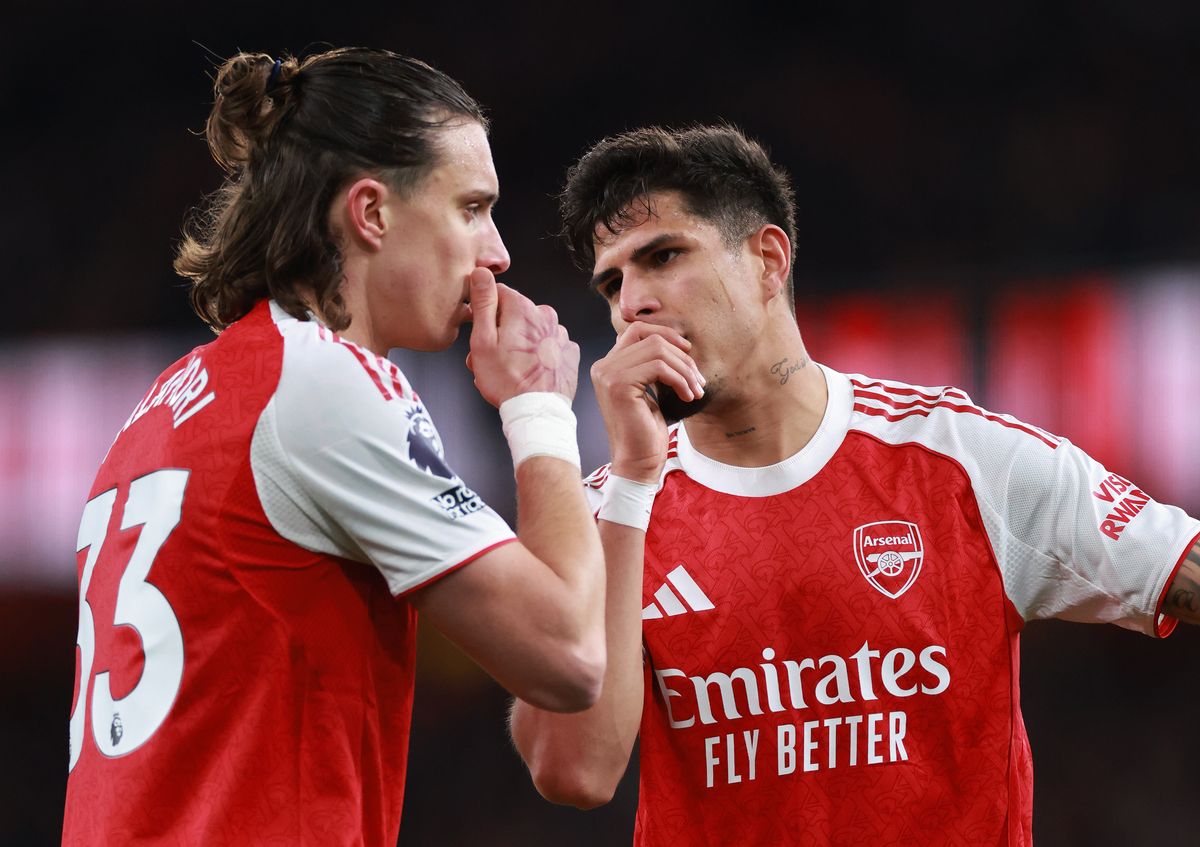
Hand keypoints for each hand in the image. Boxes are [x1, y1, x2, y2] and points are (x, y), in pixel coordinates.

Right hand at [467, 268, 579, 406]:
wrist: (536, 412)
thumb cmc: (506, 380)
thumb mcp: (483, 340)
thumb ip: (483, 303)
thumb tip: (481, 272)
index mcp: (523, 308)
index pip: (498, 294)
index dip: (485, 313)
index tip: (483, 332)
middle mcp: (546, 315)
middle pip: (515, 314)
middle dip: (501, 332)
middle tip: (492, 358)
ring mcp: (561, 334)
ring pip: (531, 331)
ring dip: (519, 345)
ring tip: (510, 369)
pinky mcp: (569, 352)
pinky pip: (549, 345)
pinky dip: (539, 355)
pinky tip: (530, 371)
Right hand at [590, 322, 704, 482]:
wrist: (638, 462)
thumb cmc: (647, 430)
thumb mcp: (651, 390)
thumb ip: (653, 365)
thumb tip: (677, 342)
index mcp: (608, 365)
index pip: (637, 330)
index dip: (666, 334)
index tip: (688, 352)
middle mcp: (603, 366)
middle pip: (650, 338)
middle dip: (681, 356)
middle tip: (698, 379)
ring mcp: (608, 374)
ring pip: (657, 350)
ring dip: (684, 369)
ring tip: (696, 389)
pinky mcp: (619, 385)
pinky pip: (659, 367)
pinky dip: (680, 379)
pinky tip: (688, 396)